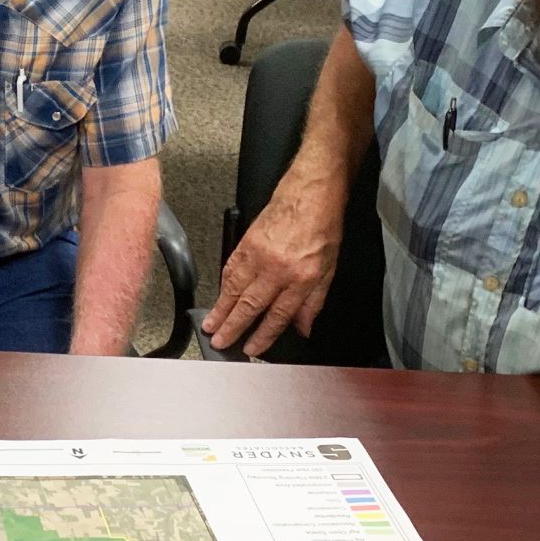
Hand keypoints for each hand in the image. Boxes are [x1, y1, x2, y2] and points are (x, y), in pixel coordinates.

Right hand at [203, 178, 340, 356]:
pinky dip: (221, 285)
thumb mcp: (329, 268)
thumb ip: (314, 301)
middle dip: (232, 327)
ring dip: (220, 309)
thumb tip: (303, 327)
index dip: (263, 335)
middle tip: (218, 342)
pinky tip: (218, 297)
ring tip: (210, 324)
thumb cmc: (323, 226)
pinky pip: (230, 269)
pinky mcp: (246, 242)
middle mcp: (277, 269)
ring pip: (234, 289)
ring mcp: (258, 255)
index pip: (277, 315)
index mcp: (300, 278)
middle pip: (249, 305)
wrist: (311, 192)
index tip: (251, 348)